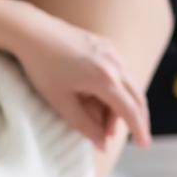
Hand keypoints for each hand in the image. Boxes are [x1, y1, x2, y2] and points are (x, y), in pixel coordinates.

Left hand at [11, 6, 150, 149]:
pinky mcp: (105, 44)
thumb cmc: (42, 67)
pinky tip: (104, 100)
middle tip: (134, 138)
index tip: (144, 145)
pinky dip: (119, 88)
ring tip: (105, 124)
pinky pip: (121, 70)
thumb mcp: (60, 102)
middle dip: (137, 119)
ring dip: (124, 105)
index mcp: (105, 79)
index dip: (138, 130)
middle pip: (137, 96)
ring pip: (129, 84)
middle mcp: (114, 63)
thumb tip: (102, 145)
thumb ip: (85, 126)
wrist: (32, 31)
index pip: (130, 110)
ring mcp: (111, 51)